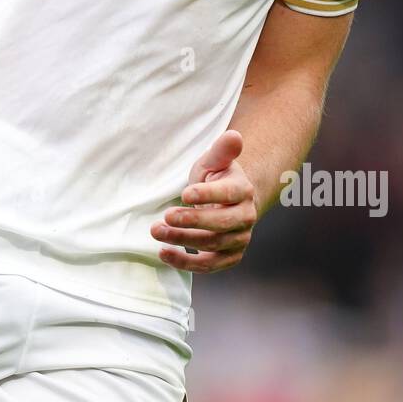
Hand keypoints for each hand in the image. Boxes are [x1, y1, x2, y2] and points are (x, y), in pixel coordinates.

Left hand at [151, 129, 256, 273]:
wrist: (228, 202)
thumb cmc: (217, 179)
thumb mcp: (215, 161)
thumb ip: (222, 150)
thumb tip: (234, 136)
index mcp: (243, 191)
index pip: (229, 194)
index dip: (208, 195)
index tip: (185, 193)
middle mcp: (246, 217)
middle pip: (221, 224)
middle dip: (192, 221)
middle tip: (166, 215)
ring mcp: (239, 240)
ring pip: (212, 245)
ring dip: (182, 240)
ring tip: (156, 231)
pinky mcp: (228, 258)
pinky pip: (208, 266)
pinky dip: (186, 263)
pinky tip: (164, 253)